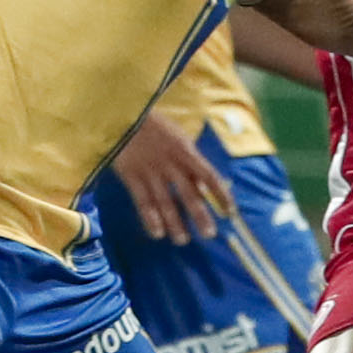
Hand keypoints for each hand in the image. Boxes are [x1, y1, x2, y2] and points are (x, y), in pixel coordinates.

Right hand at [109, 111, 232, 241]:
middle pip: (189, 193)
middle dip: (200, 215)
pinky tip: (157, 233)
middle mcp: (171, 163)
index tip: (230, 212)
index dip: (221, 194)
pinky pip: (142, 200)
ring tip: (182, 240)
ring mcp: (150, 170)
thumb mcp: (178, 137)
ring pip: (165, 202)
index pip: (209, 175)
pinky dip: (150, 218)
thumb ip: (190, 159)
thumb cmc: (154, 126)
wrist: (122, 113)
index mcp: (186, 151)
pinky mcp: (131, 175)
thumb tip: (205, 184)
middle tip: (209, 234)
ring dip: (175, 223)